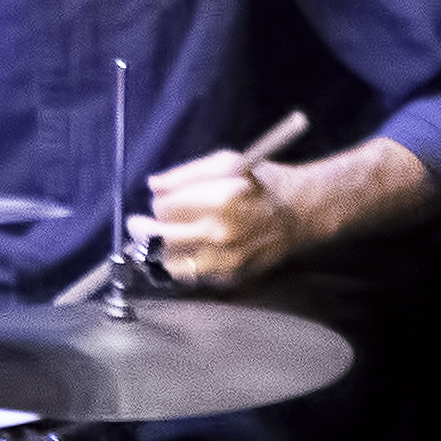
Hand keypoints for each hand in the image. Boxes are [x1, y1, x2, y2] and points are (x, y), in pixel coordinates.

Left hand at [143, 145, 297, 287]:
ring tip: (160, 240)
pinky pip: (193, 277)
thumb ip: (184, 174)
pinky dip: (184, 264)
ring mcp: (226, 260)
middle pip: (160, 238)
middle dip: (146, 228)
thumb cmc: (261, 183)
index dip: (158, 203)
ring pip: (170, 263)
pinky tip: (186, 252)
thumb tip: (153, 185)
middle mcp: (221, 235)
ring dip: (161, 251)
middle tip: (139, 224)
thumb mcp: (226, 162)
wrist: (302, 211)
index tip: (160, 201)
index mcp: (220, 202)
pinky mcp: (231, 277)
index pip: (163, 209)